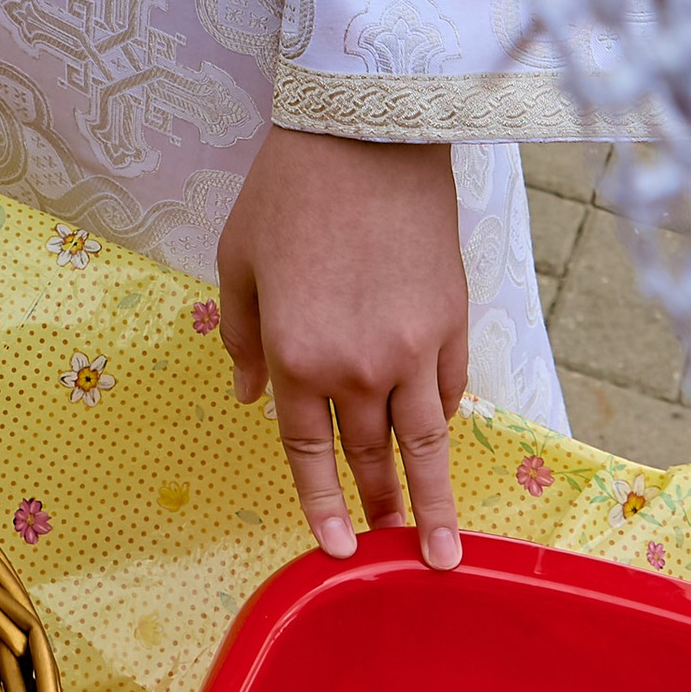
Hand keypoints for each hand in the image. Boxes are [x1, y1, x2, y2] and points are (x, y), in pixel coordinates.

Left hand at [218, 128, 467, 569]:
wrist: (364, 139)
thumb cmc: (287, 194)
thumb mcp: (237, 262)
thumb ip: (242, 338)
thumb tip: (250, 398)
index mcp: (294, 357)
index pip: (306, 451)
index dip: (320, 503)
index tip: (335, 549)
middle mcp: (356, 369)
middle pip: (369, 456)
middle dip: (377, 507)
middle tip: (390, 551)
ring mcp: (412, 352)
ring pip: (424, 447)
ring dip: (433, 503)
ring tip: (443, 553)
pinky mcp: (452, 327)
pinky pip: (449, 396)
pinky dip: (442, 426)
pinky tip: (440, 450)